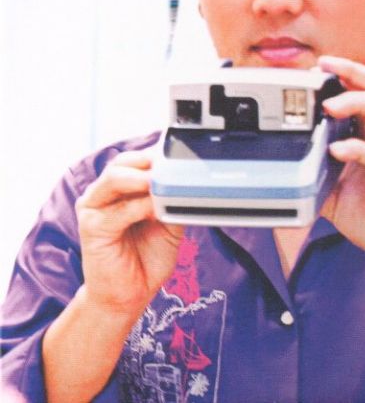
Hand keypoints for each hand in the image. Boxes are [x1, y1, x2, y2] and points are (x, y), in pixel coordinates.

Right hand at [75, 151, 183, 314]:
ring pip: (115, 177)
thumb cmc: (148, 256)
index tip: (181, 158)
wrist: (130, 294)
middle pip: (123, 162)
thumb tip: (187, 179)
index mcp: (120, 188)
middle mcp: (103, 193)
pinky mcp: (91, 228)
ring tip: (164, 186)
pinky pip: (118, 209)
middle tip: (173, 169)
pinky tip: (156, 211)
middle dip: (150, 162)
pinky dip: (141, 206)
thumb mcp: (170, 222)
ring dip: (143, 179)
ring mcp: (94, 209)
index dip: (157, 156)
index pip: (135, 159)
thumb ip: (172, 199)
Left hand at [318, 56, 364, 271]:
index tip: (318, 69)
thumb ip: (319, 176)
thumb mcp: (339, 194)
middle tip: (324, 66)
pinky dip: (359, 149)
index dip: (345, 76)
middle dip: (352, 72)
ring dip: (357, 101)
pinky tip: (338, 150)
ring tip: (331, 105)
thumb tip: (288, 167)